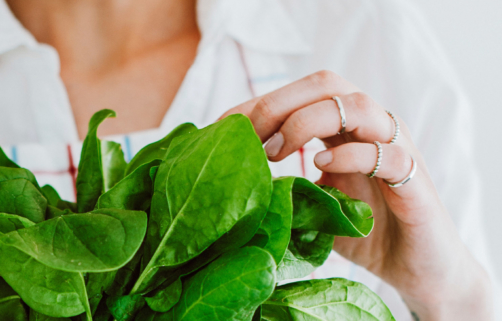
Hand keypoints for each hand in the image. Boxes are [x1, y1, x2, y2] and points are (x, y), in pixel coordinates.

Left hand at [220, 70, 492, 319]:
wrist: (416, 268)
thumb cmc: (361, 231)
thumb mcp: (311, 204)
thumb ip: (282, 186)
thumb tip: (229, 179)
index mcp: (345, 126)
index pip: (299, 93)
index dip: (258, 104)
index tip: (222, 126)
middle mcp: (372, 127)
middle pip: (326, 85)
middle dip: (278, 104)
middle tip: (249, 138)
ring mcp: (396, 148)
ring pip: (358, 105)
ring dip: (308, 122)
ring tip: (278, 153)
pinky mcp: (415, 180)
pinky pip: (388, 155)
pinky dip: (351, 155)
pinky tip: (322, 166)